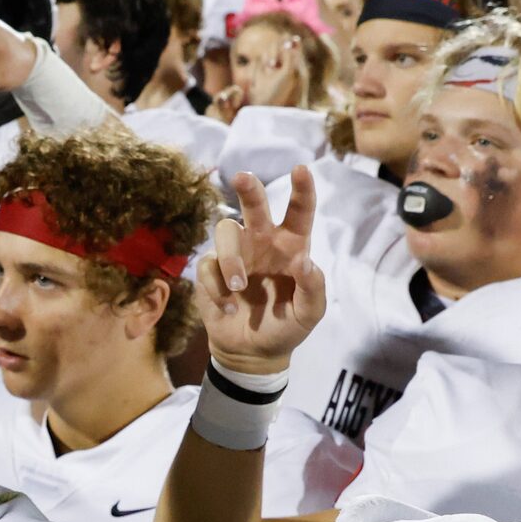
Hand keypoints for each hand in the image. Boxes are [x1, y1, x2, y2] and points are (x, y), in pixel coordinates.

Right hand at [199, 168, 326, 376]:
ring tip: (240, 288)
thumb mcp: (309, 313)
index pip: (299, 212)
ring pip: (225, 233)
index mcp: (291, 246)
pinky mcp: (211, 271)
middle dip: (249, 189)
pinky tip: (229, 309)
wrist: (253, 352)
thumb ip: (313, 288)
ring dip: (231, 259)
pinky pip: (207, 266)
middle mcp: (262, 242)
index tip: (301, 169)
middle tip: (242, 177)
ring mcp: (235, 254)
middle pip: (254, 205)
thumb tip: (304, 262)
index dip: (302, 190)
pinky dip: (217, 289)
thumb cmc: (286, 327)